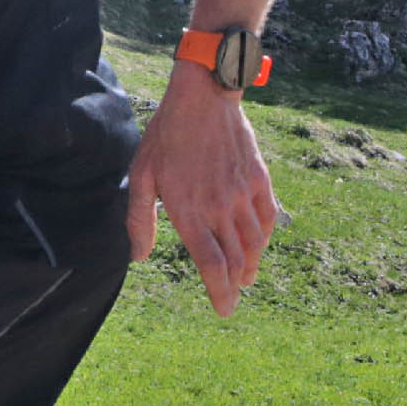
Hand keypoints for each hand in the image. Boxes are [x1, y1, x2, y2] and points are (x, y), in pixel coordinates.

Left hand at [125, 74, 278, 314]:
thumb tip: (138, 256)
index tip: (224, 309)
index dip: (220, 292)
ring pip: (254, 242)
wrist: (202, 97)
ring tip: (246, 277)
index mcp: (190, 211)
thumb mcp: (142, 175)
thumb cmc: (166, 135)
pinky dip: (265, 237)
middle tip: (232, 298)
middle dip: (235, 286)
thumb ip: (139, 220)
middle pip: (236, 260)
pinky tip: (259, 244)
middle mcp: (220, 208)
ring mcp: (242, 193)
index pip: (212, 265)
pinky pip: (268, 217)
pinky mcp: (258, 178)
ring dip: (251, 265)